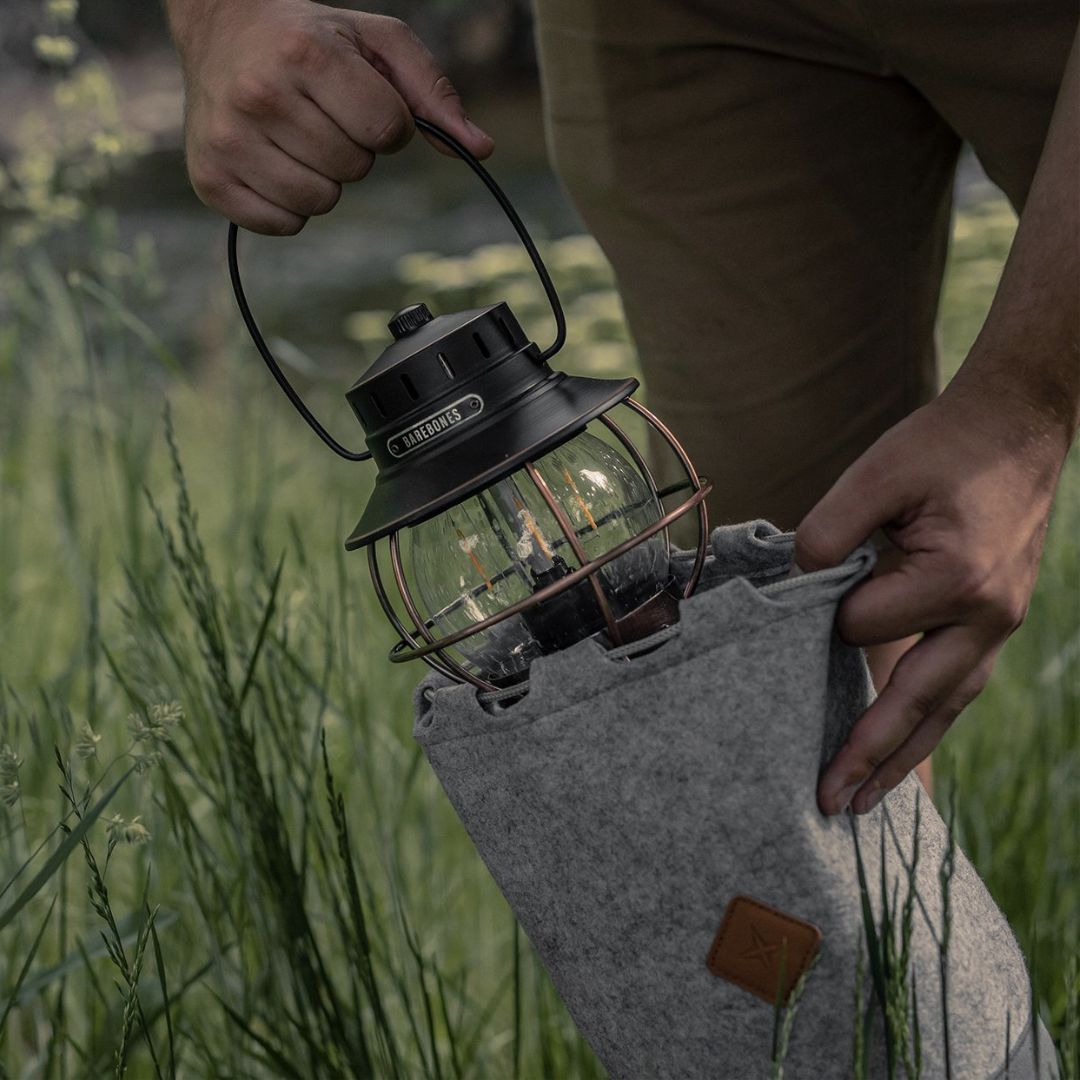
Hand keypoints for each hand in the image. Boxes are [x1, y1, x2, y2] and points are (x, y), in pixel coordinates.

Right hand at [171, 0, 492, 233]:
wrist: (222, 27)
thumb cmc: (313, 37)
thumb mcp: (378, 42)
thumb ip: (434, 92)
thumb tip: (481, 149)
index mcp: (304, 56)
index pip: (387, 130)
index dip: (388, 123)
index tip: (362, 99)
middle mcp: (259, 97)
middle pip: (354, 169)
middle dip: (354, 148)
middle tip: (324, 113)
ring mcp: (228, 142)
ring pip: (321, 202)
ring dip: (325, 179)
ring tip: (300, 136)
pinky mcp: (210, 180)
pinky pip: (285, 225)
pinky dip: (292, 205)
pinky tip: (276, 161)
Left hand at [794, 377, 1071, 815]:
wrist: (1017, 427)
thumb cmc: (944, 445)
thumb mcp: (877, 471)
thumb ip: (828, 530)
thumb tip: (797, 583)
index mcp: (957, 578)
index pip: (862, 625)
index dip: (826, 613)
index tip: (816, 589)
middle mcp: (985, 615)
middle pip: (918, 704)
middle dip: (868, 754)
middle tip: (828, 803)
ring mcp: (997, 625)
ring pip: (945, 709)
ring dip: (903, 757)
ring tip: (865, 802)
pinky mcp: (993, 623)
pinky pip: (960, 688)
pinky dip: (929, 724)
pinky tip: (905, 749)